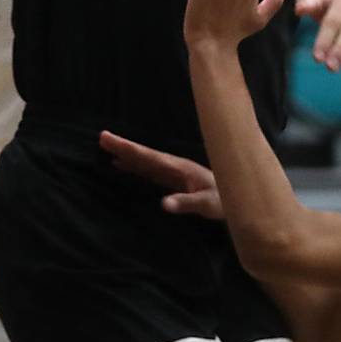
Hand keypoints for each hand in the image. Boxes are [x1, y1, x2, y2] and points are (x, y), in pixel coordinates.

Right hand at [99, 130, 222, 218]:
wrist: (239, 197)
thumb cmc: (225, 201)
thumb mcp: (207, 204)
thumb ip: (186, 203)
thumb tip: (162, 204)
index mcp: (178, 167)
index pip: (148, 157)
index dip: (128, 149)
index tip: (110, 139)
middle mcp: (173, 166)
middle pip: (143, 155)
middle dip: (123, 146)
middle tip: (101, 137)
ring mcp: (172, 172)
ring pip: (144, 161)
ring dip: (126, 154)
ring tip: (106, 148)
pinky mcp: (173, 179)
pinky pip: (148, 170)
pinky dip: (134, 165)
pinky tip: (122, 165)